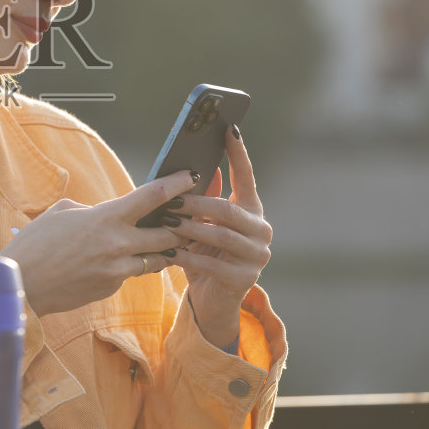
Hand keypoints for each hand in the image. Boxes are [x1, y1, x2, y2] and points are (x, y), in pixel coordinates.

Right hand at [0, 170, 200, 315]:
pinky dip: (130, 266)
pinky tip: (116, 262)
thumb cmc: (35, 244)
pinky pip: (131, 274)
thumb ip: (91, 210)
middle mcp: (118, 244)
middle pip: (168, 234)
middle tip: (187, 219)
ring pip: (156, 259)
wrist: (21, 285)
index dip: (177, 185)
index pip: (153, 197)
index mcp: (106, 217)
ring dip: (163, 250)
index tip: (191, 177)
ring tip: (166, 243)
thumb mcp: (61, 213)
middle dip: (180, 226)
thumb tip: (105, 214)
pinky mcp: (111, 288)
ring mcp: (117, 270)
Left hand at [162, 127, 271, 346]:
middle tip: (171, 201)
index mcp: (252, 211)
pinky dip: (188, 257)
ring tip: (167, 224)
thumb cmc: (206, 254)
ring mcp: (256, 257)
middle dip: (196, 204)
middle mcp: (261, 231)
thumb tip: (201, 166)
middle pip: (227, 209)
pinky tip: (170, 253)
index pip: (246, 177)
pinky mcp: (244, 280)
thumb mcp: (204, 224)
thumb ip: (206, 198)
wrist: (212, 300)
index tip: (228, 128)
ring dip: (190, 229)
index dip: (238, 152)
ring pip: (220, 235)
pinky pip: (212, 264)